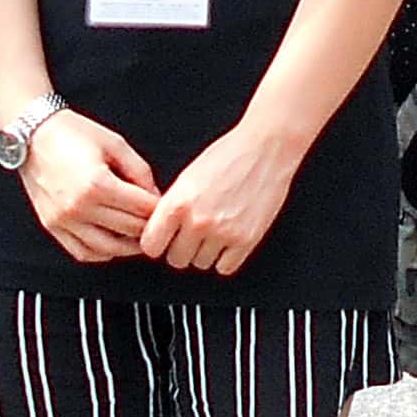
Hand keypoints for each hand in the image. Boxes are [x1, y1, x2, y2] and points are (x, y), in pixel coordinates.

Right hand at [21, 109, 160, 260]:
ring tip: (138, 236)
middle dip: (147, 227)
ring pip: (108, 249)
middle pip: (128, 230)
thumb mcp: (115, 144)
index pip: (141, 209)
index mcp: (97, 184)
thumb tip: (154, 197)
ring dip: (128, 246)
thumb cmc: (72, 133)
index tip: (165, 207)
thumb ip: (140, 172)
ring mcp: (64, 220)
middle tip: (157, 221)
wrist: (34, 135)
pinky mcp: (52, 226)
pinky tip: (112, 243)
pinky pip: (83, 252)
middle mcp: (79, 207)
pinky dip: (102, 253)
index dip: (159, 209)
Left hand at [138, 117, 297, 275]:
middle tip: (192, 234)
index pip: (150, 246)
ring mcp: (223, 232)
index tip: (163, 240)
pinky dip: (225, 257)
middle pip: (176, 259)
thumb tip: (159, 231)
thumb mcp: (187, 177)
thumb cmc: (228, 155)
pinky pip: (225, 267)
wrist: (265, 148)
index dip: (156, 243)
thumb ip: (171, 207)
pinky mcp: (246, 240)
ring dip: (205, 252)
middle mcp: (198, 220)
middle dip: (182, 249)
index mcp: (178, 203)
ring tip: (214, 231)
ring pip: (200, 264)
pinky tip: (228, 239)